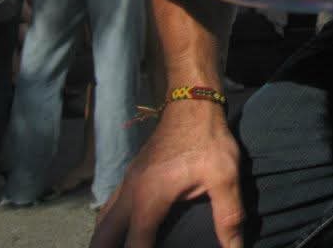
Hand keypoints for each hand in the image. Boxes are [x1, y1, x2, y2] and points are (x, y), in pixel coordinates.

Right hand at [89, 100, 242, 247]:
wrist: (192, 98)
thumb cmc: (208, 137)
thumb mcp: (224, 176)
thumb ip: (228, 217)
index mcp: (149, 198)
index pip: (135, 246)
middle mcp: (130, 191)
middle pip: (104, 236)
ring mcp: (128, 179)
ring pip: (103, 220)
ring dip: (105, 239)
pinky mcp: (132, 171)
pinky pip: (110, 206)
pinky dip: (110, 224)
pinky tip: (121, 230)